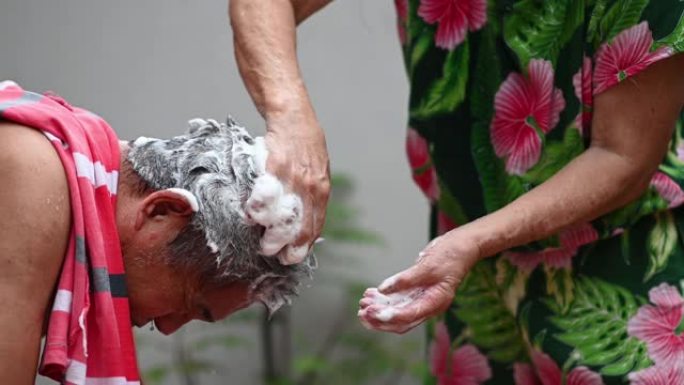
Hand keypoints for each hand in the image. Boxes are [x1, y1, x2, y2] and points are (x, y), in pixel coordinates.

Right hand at [263, 109, 329, 263]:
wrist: (292, 115)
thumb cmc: (304, 144)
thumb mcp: (317, 171)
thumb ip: (312, 195)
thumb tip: (306, 219)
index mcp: (321, 190)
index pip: (314, 227)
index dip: (302, 246)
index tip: (292, 257)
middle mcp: (310, 187)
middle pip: (299, 228)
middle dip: (286, 247)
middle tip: (273, 253)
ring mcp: (293, 178)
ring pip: (282, 218)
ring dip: (270, 234)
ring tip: (261, 240)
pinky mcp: (275, 167)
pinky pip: (264, 196)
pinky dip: (256, 210)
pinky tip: (251, 217)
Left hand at [358, 230, 480, 332]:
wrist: (463, 246)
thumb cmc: (450, 254)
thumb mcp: (428, 266)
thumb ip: (406, 279)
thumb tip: (383, 289)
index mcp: (435, 302)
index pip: (409, 316)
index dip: (388, 317)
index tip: (371, 313)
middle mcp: (428, 305)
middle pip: (401, 321)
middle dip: (380, 318)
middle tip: (362, 312)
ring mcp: (423, 299)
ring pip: (397, 312)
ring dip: (379, 309)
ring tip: (362, 302)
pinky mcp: (417, 291)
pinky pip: (398, 301)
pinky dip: (385, 300)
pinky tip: (371, 294)